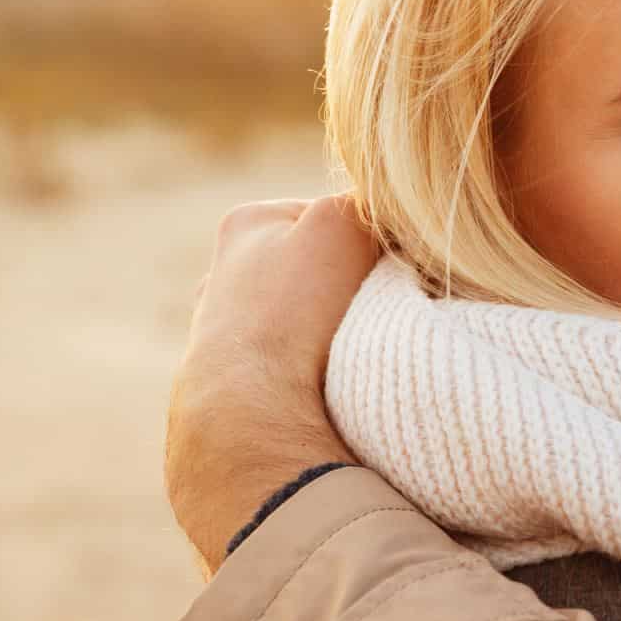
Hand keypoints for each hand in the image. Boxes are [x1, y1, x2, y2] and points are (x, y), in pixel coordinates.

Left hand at [167, 195, 378, 570]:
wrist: (254, 414)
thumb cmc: (293, 310)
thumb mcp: (341, 225)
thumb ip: (366, 206)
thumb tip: (391, 222)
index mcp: (244, 226)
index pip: (326, 219)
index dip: (369, 241)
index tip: (397, 266)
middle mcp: (223, 278)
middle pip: (312, 272)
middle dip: (348, 289)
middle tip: (382, 310)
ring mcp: (224, 339)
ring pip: (303, 324)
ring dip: (333, 336)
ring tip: (359, 352)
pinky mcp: (235, 391)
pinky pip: (295, 370)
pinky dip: (317, 374)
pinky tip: (336, 384)